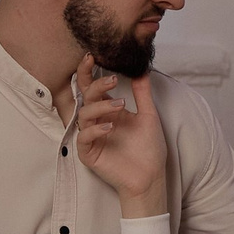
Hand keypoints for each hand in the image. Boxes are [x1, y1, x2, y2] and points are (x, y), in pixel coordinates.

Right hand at [73, 56, 167, 215]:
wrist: (150, 176)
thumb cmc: (149, 148)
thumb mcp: (149, 116)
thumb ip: (142, 93)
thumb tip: (141, 68)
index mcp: (109, 109)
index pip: (93, 87)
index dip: (89, 72)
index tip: (92, 56)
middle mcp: (98, 120)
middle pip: (86, 97)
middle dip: (97, 85)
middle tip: (113, 80)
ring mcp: (91, 136)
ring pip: (83, 115)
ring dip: (100, 106)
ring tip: (120, 106)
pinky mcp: (88, 152)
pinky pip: (84, 137)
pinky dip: (95, 129)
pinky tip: (109, 127)